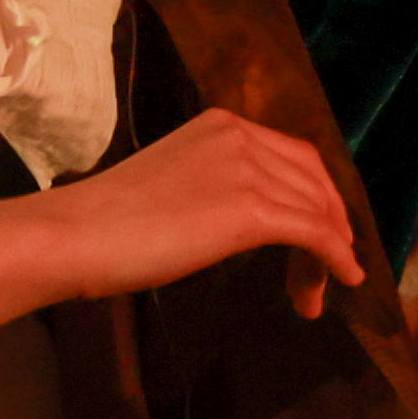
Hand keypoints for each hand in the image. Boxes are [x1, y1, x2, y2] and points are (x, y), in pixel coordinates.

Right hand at [50, 110, 359, 315]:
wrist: (75, 234)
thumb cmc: (105, 222)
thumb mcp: (173, 184)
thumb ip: (212, 187)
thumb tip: (237, 219)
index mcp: (221, 124)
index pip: (293, 157)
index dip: (316, 198)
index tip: (317, 238)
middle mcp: (240, 135)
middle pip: (312, 180)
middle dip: (328, 226)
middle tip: (323, 272)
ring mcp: (246, 169)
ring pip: (316, 210)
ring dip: (328, 255)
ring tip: (318, 294)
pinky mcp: (249, 209)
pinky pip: (314, 232)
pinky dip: (336, 257)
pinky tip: (342, 281)